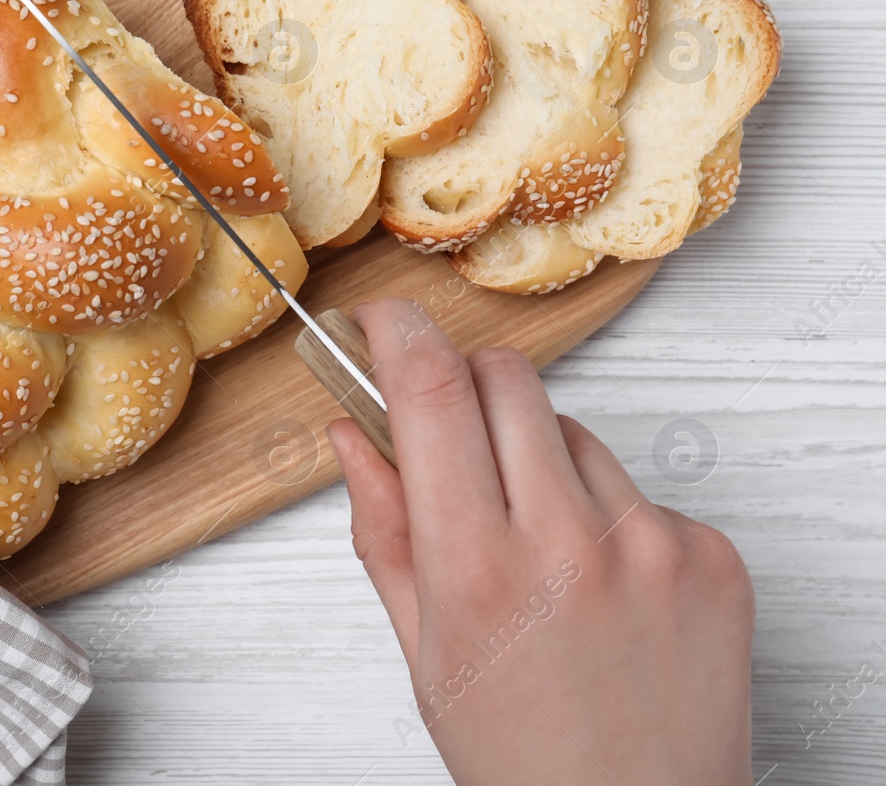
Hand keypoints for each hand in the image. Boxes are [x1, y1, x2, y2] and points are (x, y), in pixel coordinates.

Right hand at [326, 298, 753, 785]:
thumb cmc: (521, 758)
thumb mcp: (422, 650)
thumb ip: (382, 531)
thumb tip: (352, 435)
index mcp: (475, 567)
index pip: (432, 391)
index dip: (398, 332)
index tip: (382, 319)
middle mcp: (567, 542)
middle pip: (506, 378)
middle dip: (464, 388)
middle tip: (452, 444)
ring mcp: (650, 544)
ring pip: (570, 429)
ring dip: (537, 458)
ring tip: (538, 551)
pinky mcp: (708, 553)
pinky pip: (636, 485)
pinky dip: (604, 512)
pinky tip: (600, 585)